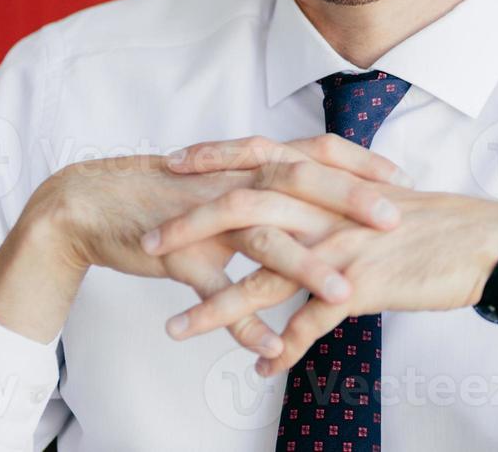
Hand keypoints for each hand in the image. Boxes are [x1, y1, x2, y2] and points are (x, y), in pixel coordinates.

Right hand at [0, 136, 406, 354]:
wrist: (94, 204)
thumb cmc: (170, 196)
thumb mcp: (228, 184)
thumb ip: (273, 191)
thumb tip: (320, 203)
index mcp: (250, 164)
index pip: (315, 152)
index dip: (359, 164)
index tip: (403, 179)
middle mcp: (235, 182)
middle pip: (300, 182)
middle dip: (350, 201)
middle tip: (395, 221)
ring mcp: (206, 217)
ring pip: (263, 238)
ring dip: (304, 268)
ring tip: (344, 293)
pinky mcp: (178, 253)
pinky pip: (214, 290)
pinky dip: (240, 320)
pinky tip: (268, 346)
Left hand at [141, 136, 497, 374]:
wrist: (486, 245)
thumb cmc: (438, 222)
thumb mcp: (380, 196)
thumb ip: (339, 195)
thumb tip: (310, 194)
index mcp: (333, 180)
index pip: (262, 158)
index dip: (214, 159)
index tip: (173, 164)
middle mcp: (330, 207)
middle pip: (245, 209)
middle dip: (191, 226)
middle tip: (148, 242)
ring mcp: (342, 246)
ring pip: (264, 276)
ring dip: (215, 306)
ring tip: (174, 327)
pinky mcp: (361, 286)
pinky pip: (309, 325)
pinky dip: (283, 350)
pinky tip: (262, 368)